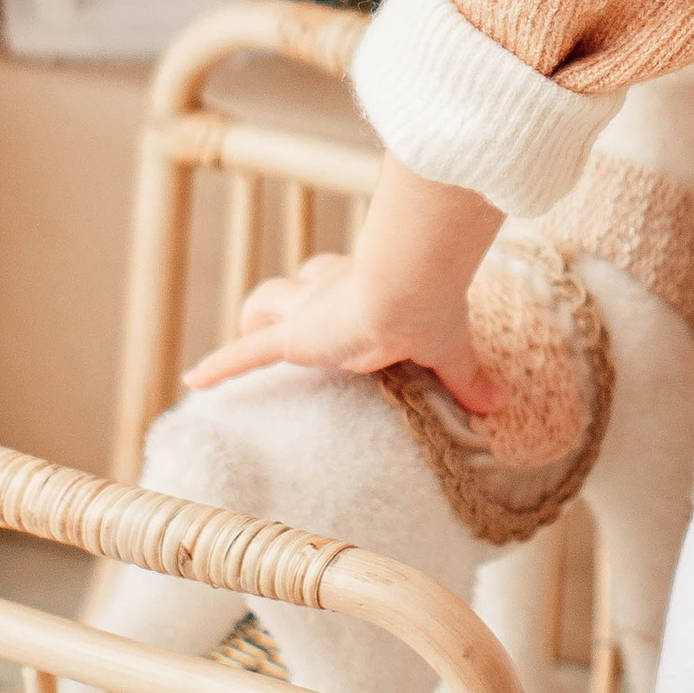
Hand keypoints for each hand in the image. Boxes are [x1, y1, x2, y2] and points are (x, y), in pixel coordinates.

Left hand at [181, 157, 505, 420]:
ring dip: (254, 325)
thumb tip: (500, 406)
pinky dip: (221, 366)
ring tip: (242, 348)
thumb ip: (468, 377)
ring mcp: (309, 311)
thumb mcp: (451, 349)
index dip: (333, 296)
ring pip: (267, 303)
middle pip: (297, 288)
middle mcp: (330, 290)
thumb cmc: (433, 309)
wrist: (411, 294)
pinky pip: (249, 352)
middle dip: (289, 304)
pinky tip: (194, 381)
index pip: (339, 286)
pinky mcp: (294, 335)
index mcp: (365, 288)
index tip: (337, 309)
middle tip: (283, 329)